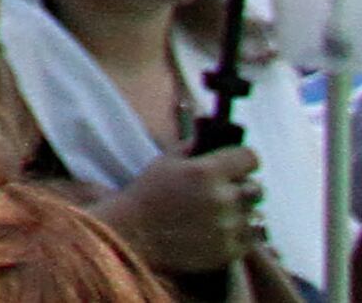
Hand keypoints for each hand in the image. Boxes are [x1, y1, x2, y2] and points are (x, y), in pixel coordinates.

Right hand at [104, 148, 262, 275]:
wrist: (134, 236)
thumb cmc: (147, 194)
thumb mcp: (165, 161)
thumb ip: (193, 147)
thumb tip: (212, 139)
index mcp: (206, 172)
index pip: (250, 158)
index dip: (243, 160)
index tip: (236, 164)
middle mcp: (223, 198)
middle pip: (256, 189)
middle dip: (243, 187)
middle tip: (226, 191)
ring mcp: (229, 227)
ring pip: (256, 214)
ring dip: (242, 212)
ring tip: (222, 214)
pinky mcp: (231, 250)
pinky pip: (251, 238)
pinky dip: (240, 234)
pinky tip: (221, 230)